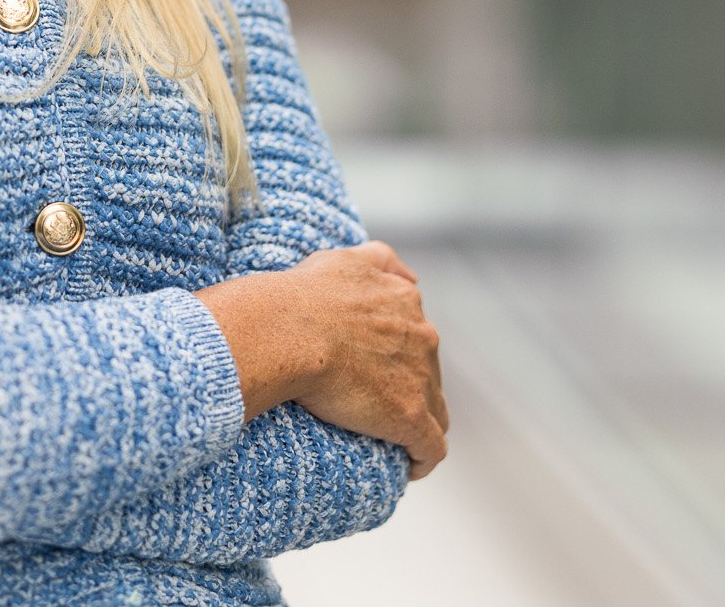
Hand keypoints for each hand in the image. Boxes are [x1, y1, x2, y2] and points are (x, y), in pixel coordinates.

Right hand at [197, 241, 448, 478]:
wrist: (290, 330)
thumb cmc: (305, 294)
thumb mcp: (346, 258)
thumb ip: (381, 260)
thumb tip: (409, 275)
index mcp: (406, 300)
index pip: (417, 332)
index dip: (402, 353)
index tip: (380, 367)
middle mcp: (422, 335)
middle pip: (428, 370)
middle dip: (411, 386)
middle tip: (375, 402)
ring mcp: (420, 378)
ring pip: (435, 408)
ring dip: (421, 422)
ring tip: (393, 439)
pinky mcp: (410, 416)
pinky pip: (431, 447)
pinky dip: (423, 458)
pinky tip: (410, 466)